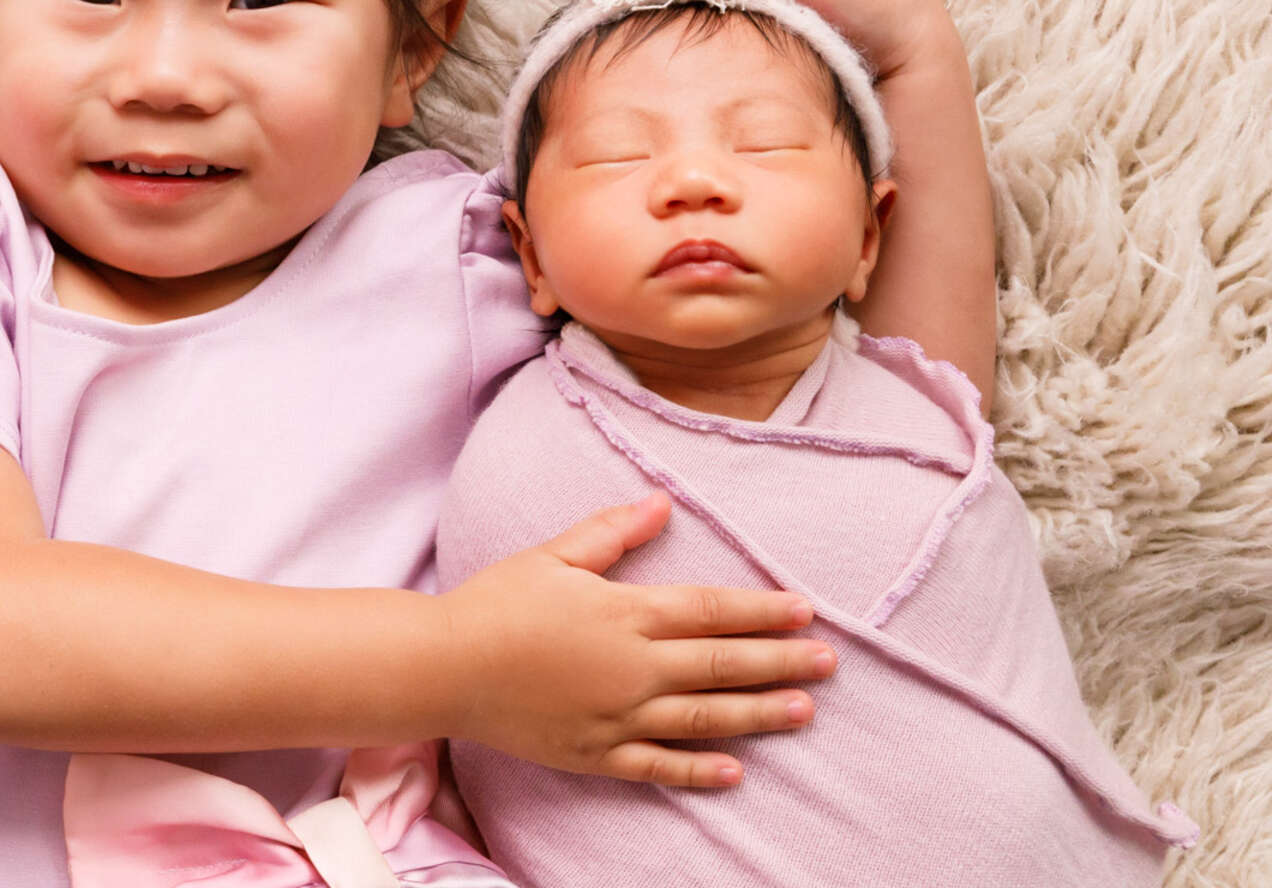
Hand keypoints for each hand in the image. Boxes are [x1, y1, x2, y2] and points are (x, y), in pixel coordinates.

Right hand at [438, 494, 833, 787]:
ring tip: (803, 711)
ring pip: (704, 717)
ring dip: (758, 713)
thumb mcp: (554, 554)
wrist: (444, 667)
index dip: (760, 609)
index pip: (709, 610)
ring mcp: (617, 717)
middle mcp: (632, 668)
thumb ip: (613, 531)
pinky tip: (736, 771)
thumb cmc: (497, 602)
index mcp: (625, 613)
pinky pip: (658, 767)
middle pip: (721, 664)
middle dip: (780, 661)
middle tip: (828, 662)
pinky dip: (699, 771)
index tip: (804, 609)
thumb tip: (663, 502)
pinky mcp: (595, 754)